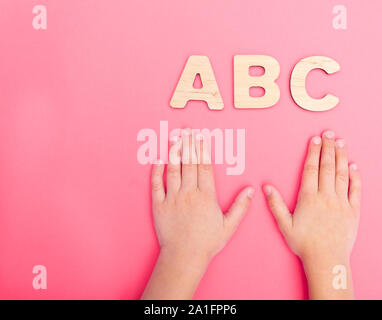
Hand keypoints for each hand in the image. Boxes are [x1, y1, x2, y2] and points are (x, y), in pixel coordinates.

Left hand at [142, 129, 253, 298]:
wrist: (184, 257)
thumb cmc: (207, 242)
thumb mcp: (229, 226)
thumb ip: (240, 206)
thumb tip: (250, 190)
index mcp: (206, 196)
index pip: (204, 166)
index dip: (203, 149)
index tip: (202, 136)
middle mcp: (189, 193)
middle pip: (189, 163)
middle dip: (189, 144)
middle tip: (188, 130)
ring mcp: (172, 198)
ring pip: (173, 170)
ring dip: (174, 152)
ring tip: (175, 138)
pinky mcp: (159, 205)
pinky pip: (156, 184)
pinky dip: (156, 171)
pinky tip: (158, 159)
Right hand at [263, 131, 360, 298]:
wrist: (327, 260)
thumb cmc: (304, 243)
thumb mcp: (284, 224)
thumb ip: (275, 204)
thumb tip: (265, 187)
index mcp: (309, 198)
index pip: (311, 169)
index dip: (313, 152)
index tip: (315, 139)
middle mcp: (326, 197)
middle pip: (327, 167)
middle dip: (328, 148)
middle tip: (329, 133)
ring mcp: (341, 203)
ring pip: (342, 175)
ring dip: (341, 157)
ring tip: (341, 142)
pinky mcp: (353, 211)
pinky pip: (355, 190)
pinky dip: (356, 177)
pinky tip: (354, 166)